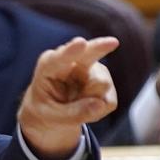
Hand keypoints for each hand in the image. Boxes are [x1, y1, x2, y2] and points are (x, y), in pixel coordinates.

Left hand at [18, 36, 119, 159]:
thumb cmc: (46, 109)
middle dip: (100, 47)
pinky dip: (98, 111)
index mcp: (49, 66)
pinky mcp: (105, 80)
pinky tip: (86, 106)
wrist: (53, 112)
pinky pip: (109, 101)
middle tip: (113, 42)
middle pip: (89, 53)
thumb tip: (101, 104)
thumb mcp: (51, 117)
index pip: (59, 58)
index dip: (71, 50)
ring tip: (75, 107)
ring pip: (102, 85)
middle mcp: (72, 61)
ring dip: (91, 104)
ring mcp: (91, 69)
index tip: (80, 42)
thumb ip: (72, 113)